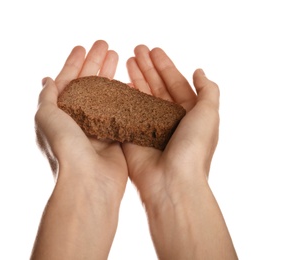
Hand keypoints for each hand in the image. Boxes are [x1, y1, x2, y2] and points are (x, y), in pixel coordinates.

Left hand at [32, 40, 127, 259]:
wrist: (88, 182)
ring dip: (111, 76)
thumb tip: (47, 80)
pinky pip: (120, 111)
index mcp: (58, 115)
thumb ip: (47, 96)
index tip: (83, 47)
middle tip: (106, 45)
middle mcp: (77, 121)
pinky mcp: (115, 136)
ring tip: (120, 56)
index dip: (74, 63)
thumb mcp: (46, 117)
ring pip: (105, 95)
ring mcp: (97, 128)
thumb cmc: (64, 149)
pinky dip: (124, 96)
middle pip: (88, 85)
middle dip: (96, 64)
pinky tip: (130, 82)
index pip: (67, 82)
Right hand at [123, 45, 236, 258]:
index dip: (165, 66)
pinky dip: (124, 98)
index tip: (153, 50)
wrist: (171, 181)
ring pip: (141, 97)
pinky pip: (127, 112)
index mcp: (189, 114)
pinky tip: (119, 83)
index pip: (176, 83)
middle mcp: (169, 119)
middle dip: (147, 68)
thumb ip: (208, 90)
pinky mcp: (133, 135)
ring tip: (126, 60)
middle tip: (136, 50)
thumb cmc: (193, 149)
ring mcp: (150, 127)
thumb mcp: (209, 114)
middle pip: (156, 87)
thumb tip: (200, 72)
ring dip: (135, 78)